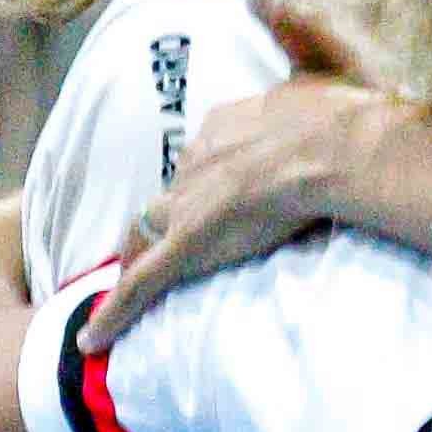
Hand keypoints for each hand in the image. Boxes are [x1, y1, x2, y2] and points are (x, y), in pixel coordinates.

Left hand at [93, 78, 388, 336]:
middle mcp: (196, 161)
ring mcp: (187, 206)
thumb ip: (314, 96)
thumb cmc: (338, 119)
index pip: (204, 157)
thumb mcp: (321, 91)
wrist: (330, 146)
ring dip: (131, 262)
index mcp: (225, 125)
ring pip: (144, 238)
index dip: (203, 180)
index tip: (209, 194)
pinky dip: (114, 313)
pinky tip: (93, 339)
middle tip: (149, 245)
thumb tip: (336, 91)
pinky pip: (140, 285)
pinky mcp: (185, 248)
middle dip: (158, 221)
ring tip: (116, 290)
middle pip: (167, 196)